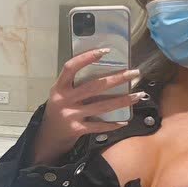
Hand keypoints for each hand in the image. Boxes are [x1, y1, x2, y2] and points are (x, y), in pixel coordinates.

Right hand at [31, 48, 145, 164]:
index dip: (86, 57)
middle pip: (94, 86)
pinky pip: (99, 125)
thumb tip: (104, 70)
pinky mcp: (77, 129)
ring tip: (138, 95)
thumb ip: (76, 84)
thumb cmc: (60, 109)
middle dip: (117, 79)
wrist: (49, 136)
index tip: (105, 50)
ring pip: (101, 106)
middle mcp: (64, 100)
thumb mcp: (61, 94)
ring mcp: (71, 115)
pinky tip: (125, 120)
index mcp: (59, 87)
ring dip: (122, 100)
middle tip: (134, 73)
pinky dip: (113, 124)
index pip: (71, 67)